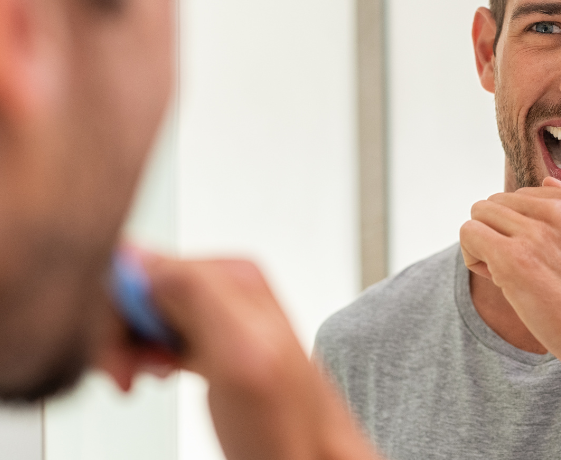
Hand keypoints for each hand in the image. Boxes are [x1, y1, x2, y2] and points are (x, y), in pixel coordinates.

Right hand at [97, 252, 379, 459]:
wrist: (309, 457)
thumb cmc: (288, 422)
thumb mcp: (241, 350)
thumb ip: (195, 294)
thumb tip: (140, 257)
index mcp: (232, 274)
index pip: (141, 264)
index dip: (115, 310)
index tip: (119, 353)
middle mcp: (226, 288)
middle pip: (138, 288)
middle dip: (119, 332)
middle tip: (128, 374)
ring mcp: (218, 316)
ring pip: (142, 313)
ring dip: (127, 348)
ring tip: (141, 378)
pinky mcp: (210, 343)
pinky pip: (156, 333)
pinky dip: (142, 356)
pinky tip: (157, 375)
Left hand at [459, 176, 560, 378]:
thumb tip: (547, 182)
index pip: (525, 195)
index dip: (523, 226)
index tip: (536, 254)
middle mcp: (558, 210)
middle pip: (499, 202)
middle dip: (500, 233)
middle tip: (519, 268)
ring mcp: (535, 233)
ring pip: (480, 214)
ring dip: (485, 244)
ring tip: (505, 273)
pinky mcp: (513, 258)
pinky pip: (470, 234)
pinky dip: (472, 255)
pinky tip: (495, 278)